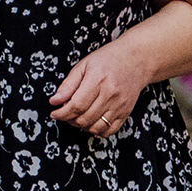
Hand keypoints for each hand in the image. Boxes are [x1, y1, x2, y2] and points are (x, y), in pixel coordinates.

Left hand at [48, 36, 163, 135]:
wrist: (137, 59)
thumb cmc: (109, 59)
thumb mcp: (84, 65)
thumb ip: (68, 84)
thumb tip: (54, 101)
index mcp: (98, 80)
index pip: (76, 105)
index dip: (62, 113)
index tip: (55, 113)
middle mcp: (110, 94)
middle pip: (84, 118)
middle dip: (69, 120)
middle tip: (65, 113)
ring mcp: (120, 105)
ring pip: (96, 128)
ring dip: (82, 126)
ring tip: (77, 117)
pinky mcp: (126, 112)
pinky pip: (109, 131)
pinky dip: (97, 130)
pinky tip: (91, 121)